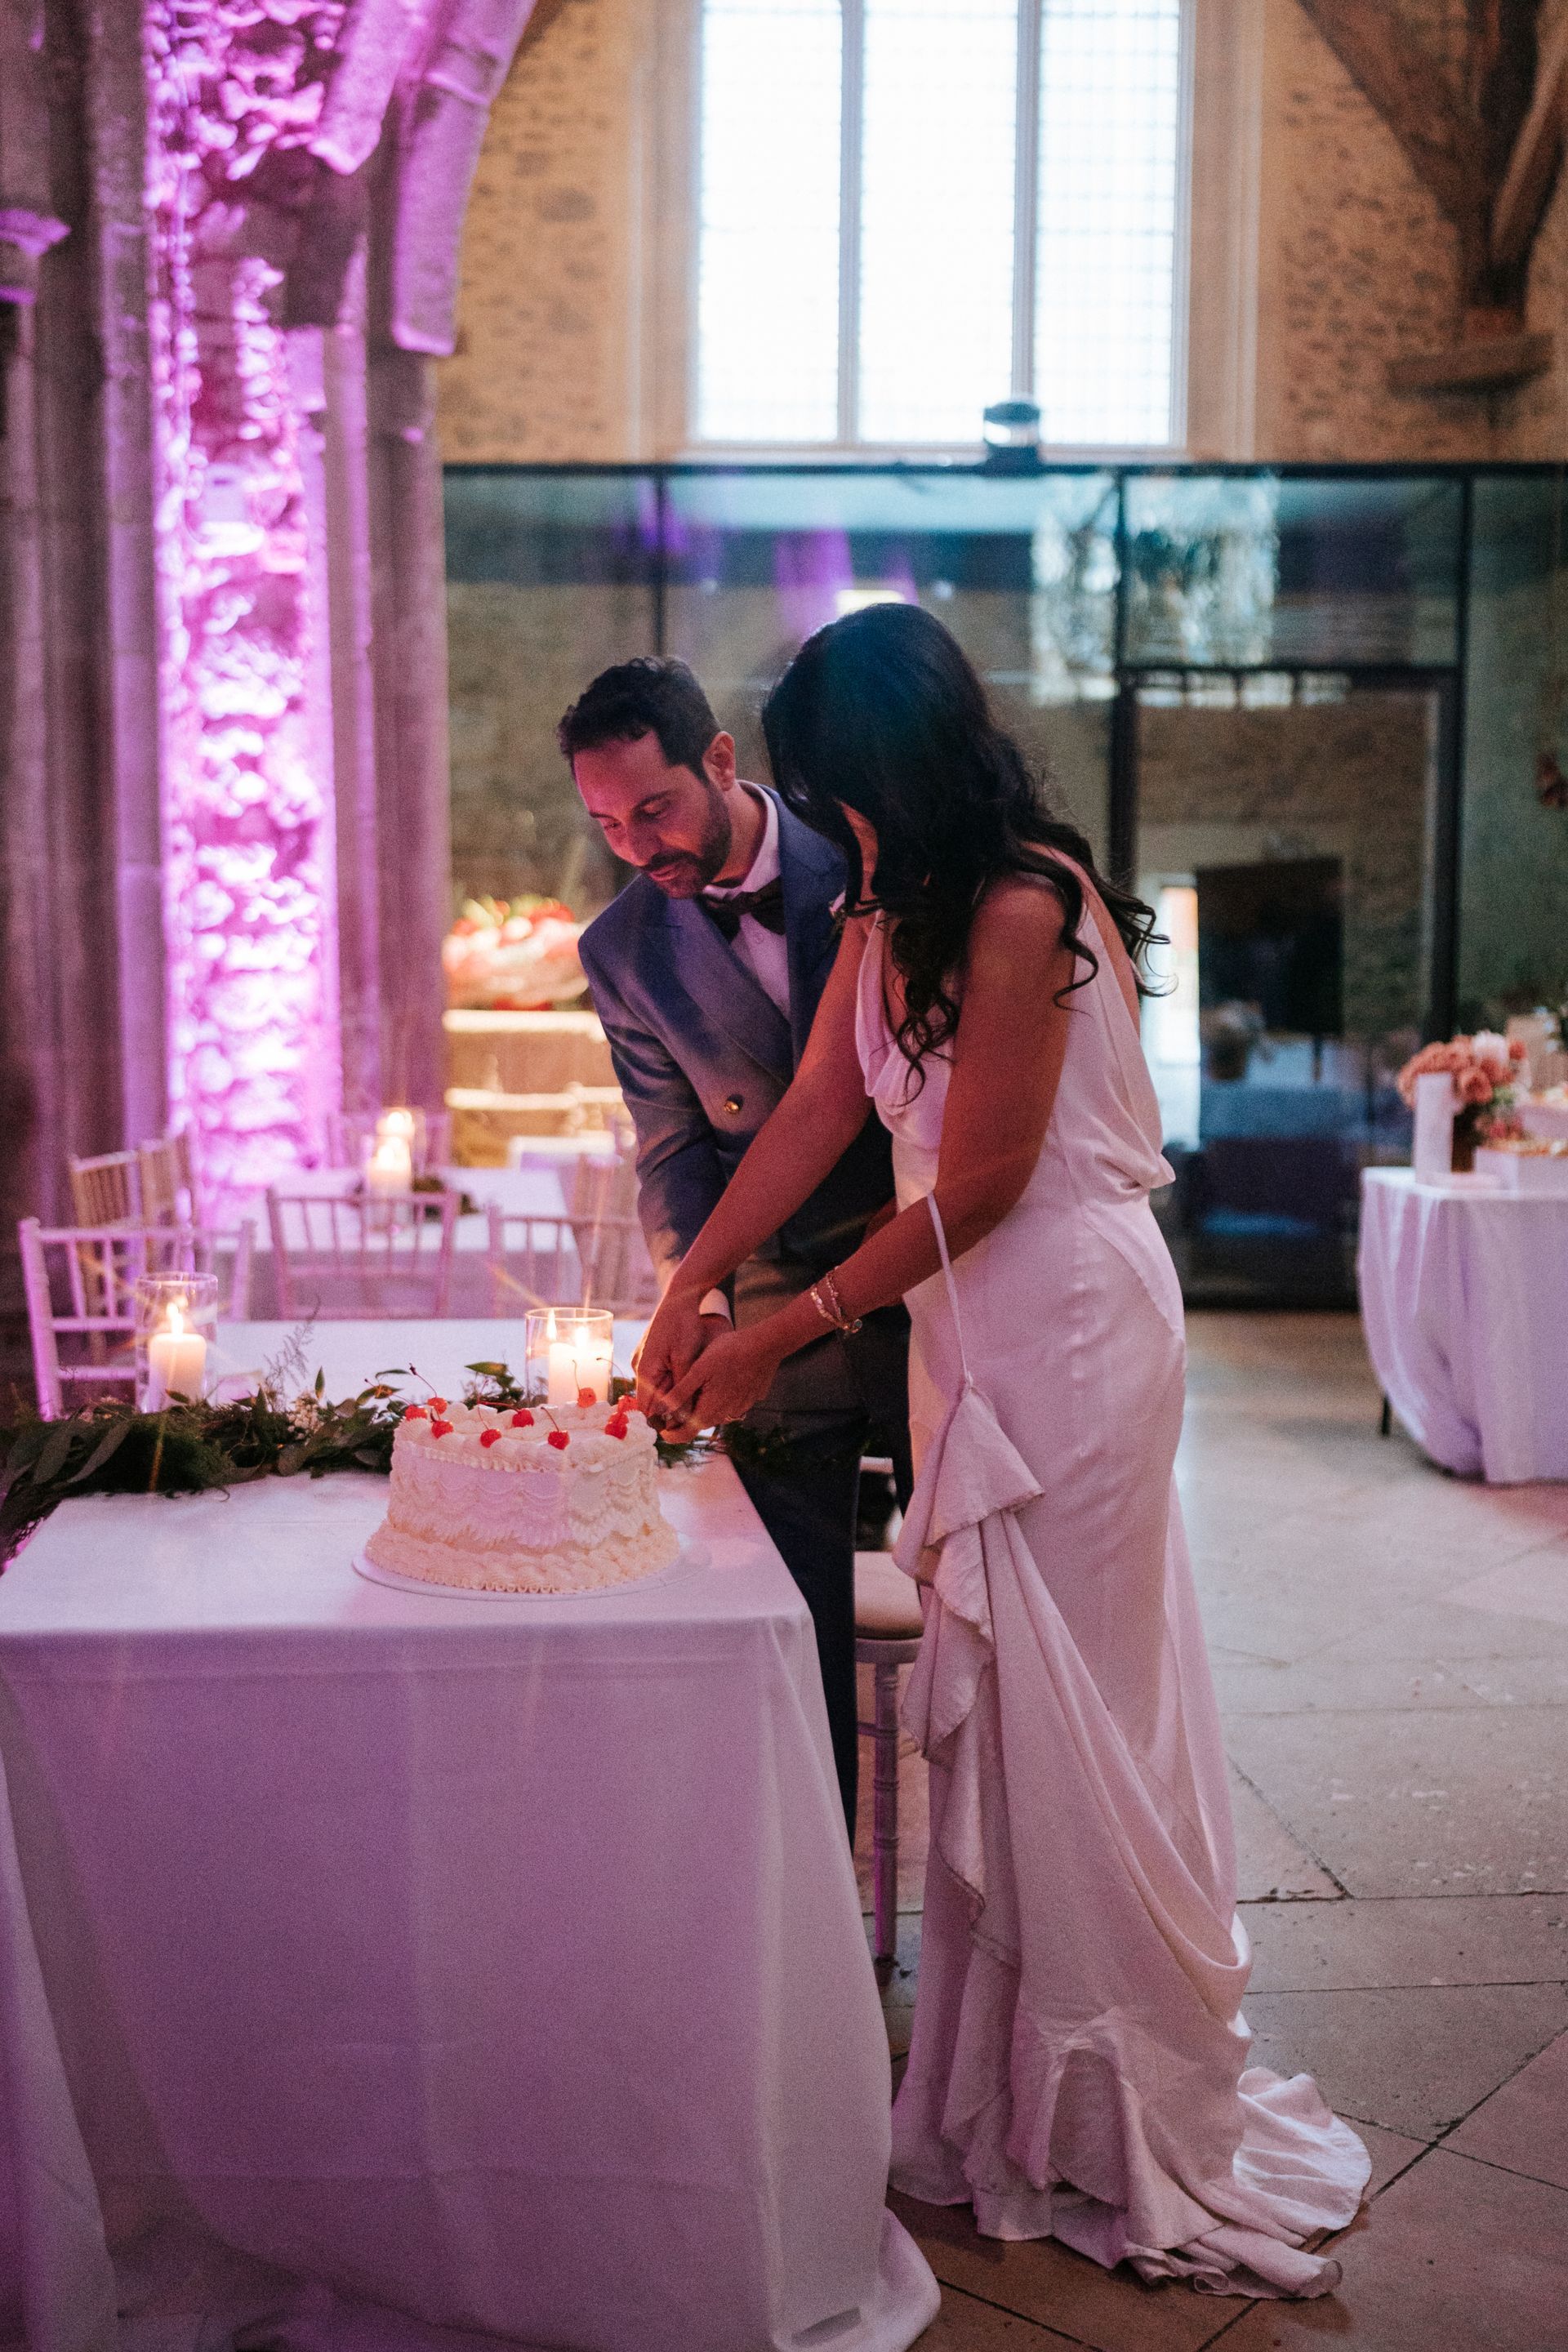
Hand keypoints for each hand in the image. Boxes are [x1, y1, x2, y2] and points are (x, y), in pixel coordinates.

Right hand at [636, 1295, 727, 1429]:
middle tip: (692, 1410)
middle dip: (669, 1406)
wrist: (680, 1298)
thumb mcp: (686, 1360)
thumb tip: (682, 1415)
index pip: (646, 1407)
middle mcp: (639, 1366)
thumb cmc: (683, 1326)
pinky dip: (671, 1380)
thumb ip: (681, 1389)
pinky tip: (688, 1379)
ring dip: (672, 1393)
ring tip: (694, 1395)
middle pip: (652, 1398)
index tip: (680, 1426)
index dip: (661, 1420)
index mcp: (644, 1370)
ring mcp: (643, 1359)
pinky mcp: (651, 1353)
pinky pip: (659, 1375)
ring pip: (656, 1387)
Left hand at [668, 1322, 783, 1430]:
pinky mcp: (748, 1400)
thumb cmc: (730, 1353)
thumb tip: (661, 1411)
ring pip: (714, 1413)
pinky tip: (717, 1379)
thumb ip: (679, 1393)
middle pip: (698, 1423)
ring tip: (694, 1386)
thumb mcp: (698, 1370)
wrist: (765, 1345)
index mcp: (710, 1410)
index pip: (685, 1434)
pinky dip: (718, 1398)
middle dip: (683, 1417)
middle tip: (671, 1401)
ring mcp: (739, 1408)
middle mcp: (725, 1415)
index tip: (660, 1427)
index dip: (670, 1434)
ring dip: (702, 1406)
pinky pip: (728, 1405)